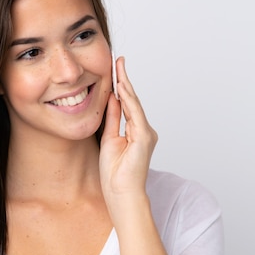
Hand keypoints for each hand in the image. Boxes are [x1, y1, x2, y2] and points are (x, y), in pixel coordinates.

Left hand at [99, 56, 157, 211]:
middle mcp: (144, 130)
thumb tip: (111, 99)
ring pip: (134, 103)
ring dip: (126, 84)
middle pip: (132, 100)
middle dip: (124, 79)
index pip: (127, 104)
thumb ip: (112, 119)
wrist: (122, 194)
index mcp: (136, 131)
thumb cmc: (115, 174)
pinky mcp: (144, 137)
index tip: (115, 70)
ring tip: (119, 66)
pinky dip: (128, 99)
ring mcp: (146, 133)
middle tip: (118, 60)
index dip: (121, 87)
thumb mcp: (109, 139)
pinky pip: (134, 113)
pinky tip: (122, 86)